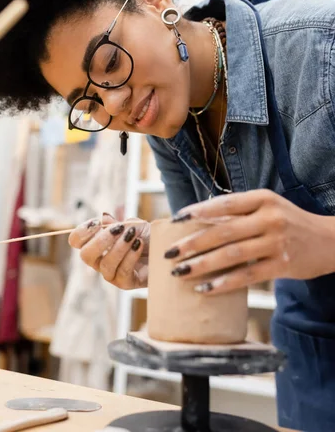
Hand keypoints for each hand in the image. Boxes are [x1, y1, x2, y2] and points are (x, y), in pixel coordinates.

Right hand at [69, 212, 149, 289]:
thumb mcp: (132, 225)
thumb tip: (103, 217)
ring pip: (105, 265)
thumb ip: (116, 223)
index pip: (76, 240)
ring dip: (120, 247)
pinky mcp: (125, 283)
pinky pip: (122, 272)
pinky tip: (139, 245)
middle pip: (85, 255)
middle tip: (118, 229)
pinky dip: (130, 256)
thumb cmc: (147, 236)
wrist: (166, 248)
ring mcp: (112, 274)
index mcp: (96, 244)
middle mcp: (100, 261)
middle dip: (101, 240)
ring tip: (133, 236)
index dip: (82, 231)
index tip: (96, 222)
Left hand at [165, 190, 334, 294]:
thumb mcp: (268, 207)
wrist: (329, 241)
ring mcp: (276, 242)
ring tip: (180, 272)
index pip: (224, 204)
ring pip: (232, 255)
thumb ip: (239, 211)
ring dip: (202, 265)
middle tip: (169, 253)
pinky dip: (223, 283)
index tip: (175, 220)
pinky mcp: (281, 265)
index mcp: (262, 199)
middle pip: (223, 231)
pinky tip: (205, 289)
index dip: (197, 212)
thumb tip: (198, 221)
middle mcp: (269, 218)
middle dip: (192, 243)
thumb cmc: (289, 222)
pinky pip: (246, 276)